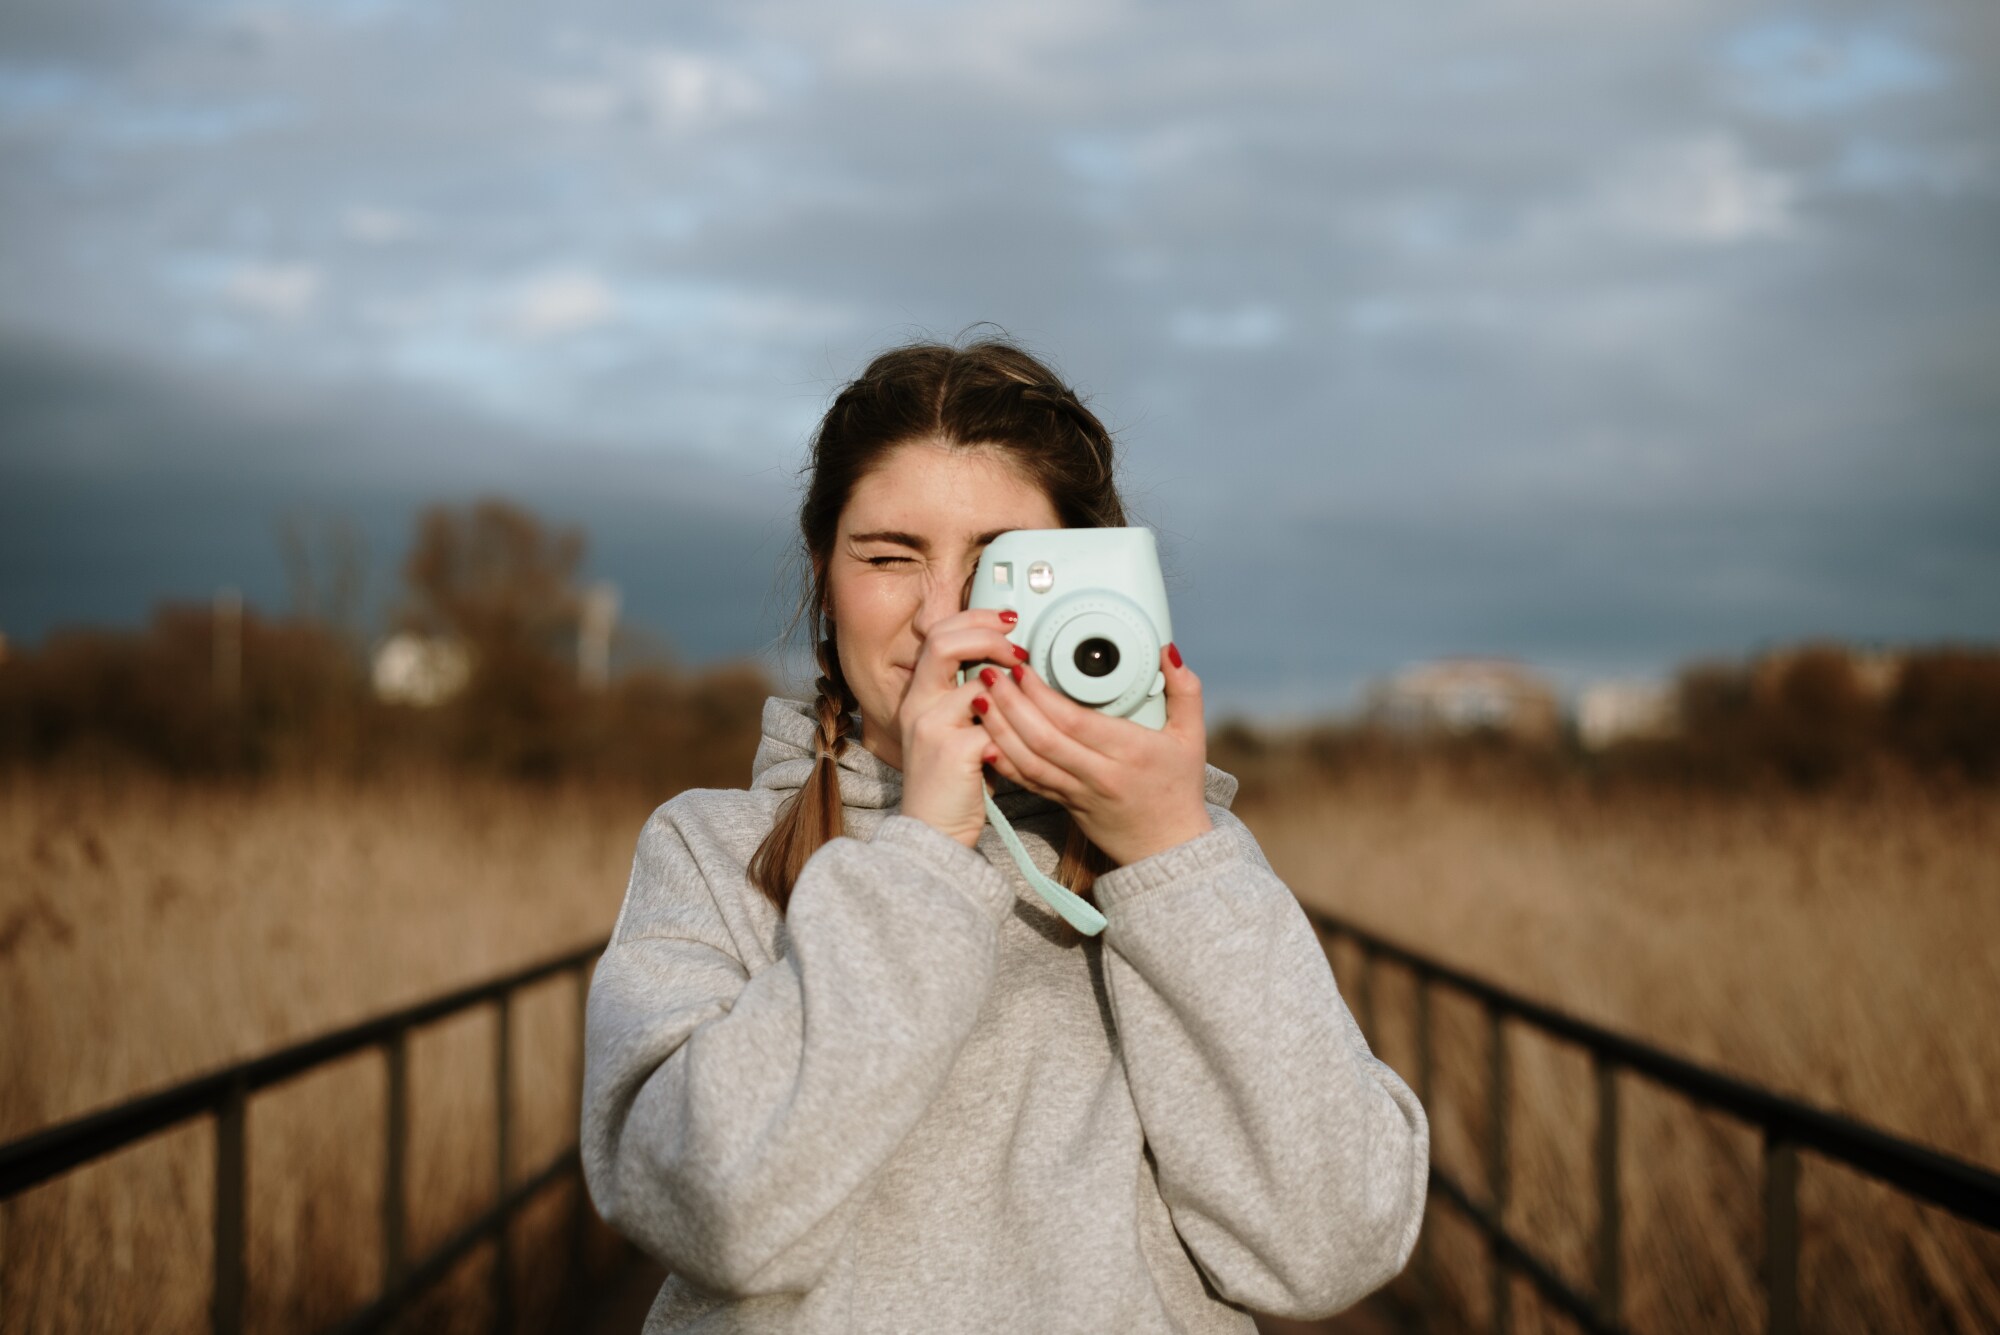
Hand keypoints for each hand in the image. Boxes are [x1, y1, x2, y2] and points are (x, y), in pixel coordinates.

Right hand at [897, 608, 1027, 848]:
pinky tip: (1020, 743)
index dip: (974, 620)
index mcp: (917, 696)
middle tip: (1019, 651)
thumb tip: (1005, 665)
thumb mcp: (949, 732)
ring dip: (1013, 690)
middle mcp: (917, 706)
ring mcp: (932, 727)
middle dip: (990, 637)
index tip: (1006, 622)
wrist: (933, 832)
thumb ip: (966, 699)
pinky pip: (995, 725)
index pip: (938, 635)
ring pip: (980, 684)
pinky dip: (1014, 730)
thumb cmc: (951, 783)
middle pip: (945, 642)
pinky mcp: (953, 752)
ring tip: (1029, 702)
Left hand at [973, 643, 1212, 866]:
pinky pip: (1027, 782)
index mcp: (1130, 752)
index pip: (1074, 721)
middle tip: (990, 673)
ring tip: (980, 697)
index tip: (1022, 668)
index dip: (1041, 695)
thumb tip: (1167, 650)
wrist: (1167, 848)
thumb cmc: (1179, 790)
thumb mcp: (1192, 738)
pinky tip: (983, 737)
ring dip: (998, 728)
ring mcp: (1077, 792)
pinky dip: (1002, 760)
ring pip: (1027, 762)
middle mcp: (1099, 774)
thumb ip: (1185, 689)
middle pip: (1042, 739)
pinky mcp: (1062, 804)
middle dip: (1010, 703)